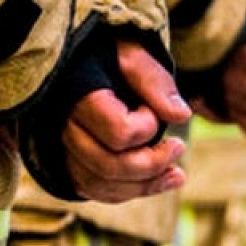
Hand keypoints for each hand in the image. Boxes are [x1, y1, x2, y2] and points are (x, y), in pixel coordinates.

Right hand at [63, 41, 190, 202]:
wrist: (84, 60)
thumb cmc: (108, 53)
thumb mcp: (132, 53)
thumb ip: (154, 81)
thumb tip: (181, 116)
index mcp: (78, 98)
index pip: (118, 132)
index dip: (147, 127)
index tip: (153, 109)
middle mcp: (65, 128)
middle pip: (108, 167)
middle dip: (152, 164)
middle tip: (180, 147)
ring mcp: (64, 150)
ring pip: (101, 185)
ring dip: (145, 186)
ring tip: (177, 174)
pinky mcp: (70, 164)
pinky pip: (96, 191)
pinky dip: (129, 192)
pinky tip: (157, 183)